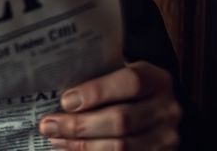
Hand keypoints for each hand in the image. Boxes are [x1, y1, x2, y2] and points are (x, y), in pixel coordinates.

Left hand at [38, 61, 180, 149]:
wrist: (155, 109)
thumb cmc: (125, 88)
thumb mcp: (119, 73)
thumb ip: (97, 77)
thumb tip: (54, 89)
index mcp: (157, 80)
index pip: (130, 83)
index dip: (97, 92)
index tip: (65, 101)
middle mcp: (167, 110)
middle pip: (122, 120)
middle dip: (79, 125)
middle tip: (48, 124)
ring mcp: (167, 139)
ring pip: (121, 147)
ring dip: (81, 145)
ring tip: (55, 138)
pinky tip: (70, 149)